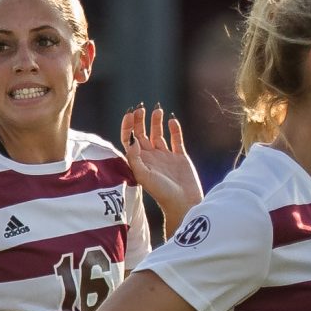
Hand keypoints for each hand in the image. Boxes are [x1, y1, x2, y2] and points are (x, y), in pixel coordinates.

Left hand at [119, 105, 201, 220]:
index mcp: (140, 161)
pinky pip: (176, 139)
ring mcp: (165, 156)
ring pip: (158, 134)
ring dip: (156, 122)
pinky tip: (172, 121)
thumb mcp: (144, 176)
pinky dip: (174, 129)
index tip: (129, 114)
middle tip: (141, 108)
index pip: (129, 139)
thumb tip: (132, 139)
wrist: (183, 202)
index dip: (127, 126)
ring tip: (157, 111)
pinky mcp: (180, 157)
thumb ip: (135, 158)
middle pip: (142, 134)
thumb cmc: (161, 192)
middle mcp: (151, 157)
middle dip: (140, 120)